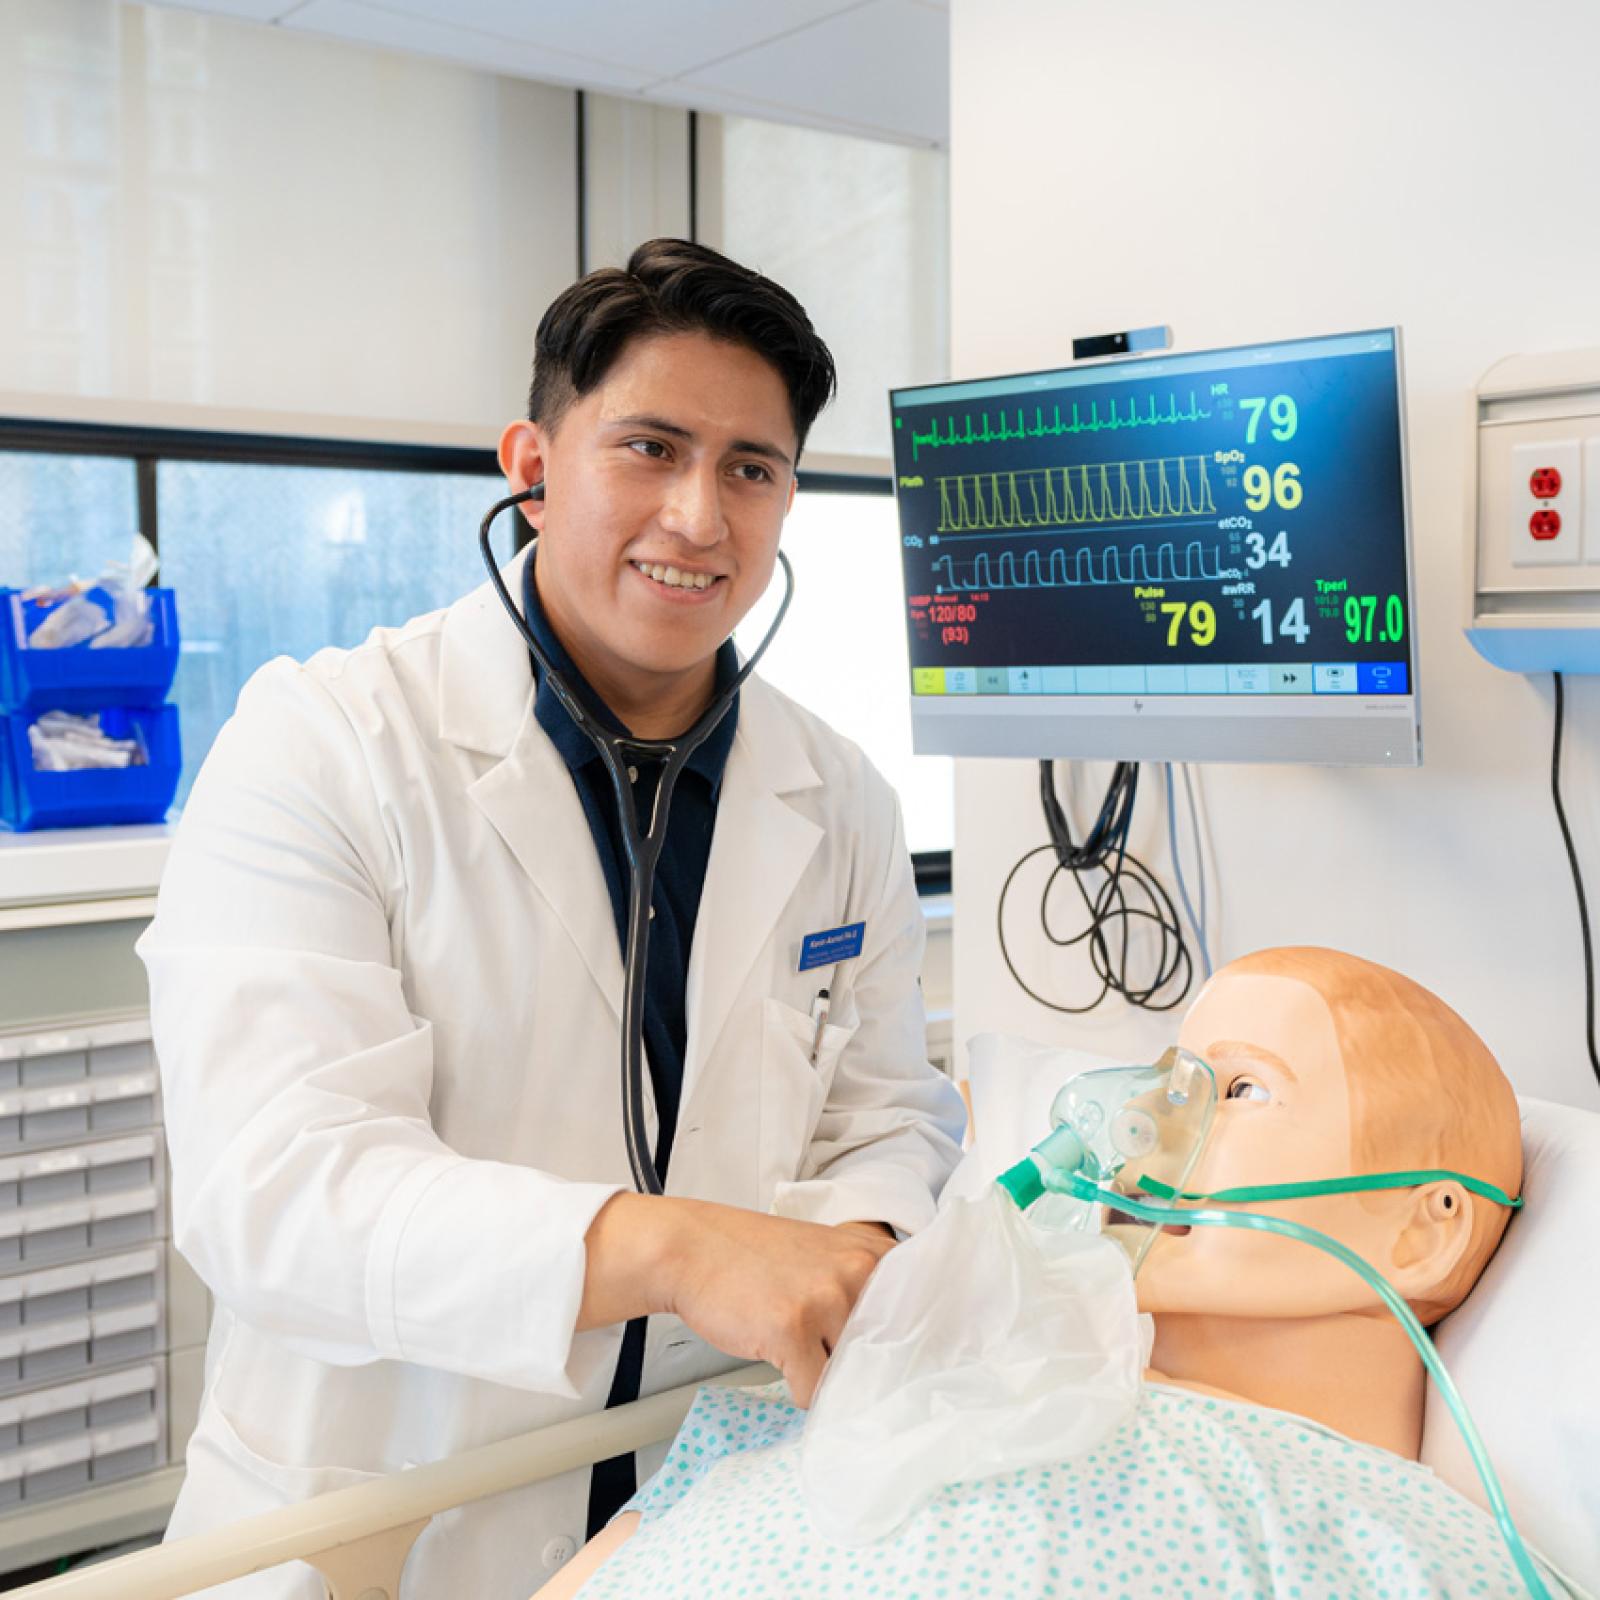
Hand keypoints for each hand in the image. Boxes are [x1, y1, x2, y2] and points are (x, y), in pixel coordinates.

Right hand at [580, 1195, 895, 1406]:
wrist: (692, 1249)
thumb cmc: (755, 1258)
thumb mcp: (825, 1255)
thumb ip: (864, 1288)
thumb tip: (901, 1351)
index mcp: (871, 1252)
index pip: (917, 1316)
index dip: (900, 1345)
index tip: (885, 1357)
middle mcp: (857, 1271)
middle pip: (884, 1352)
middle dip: (858, 1365)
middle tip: (824, 1349)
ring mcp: (826, 1299)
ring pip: (850, 1375)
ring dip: (823, 1374)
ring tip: (793, 1343)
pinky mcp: (792, 1330)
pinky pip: (814, 1393)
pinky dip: (797, 1390)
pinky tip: (776, 1357)